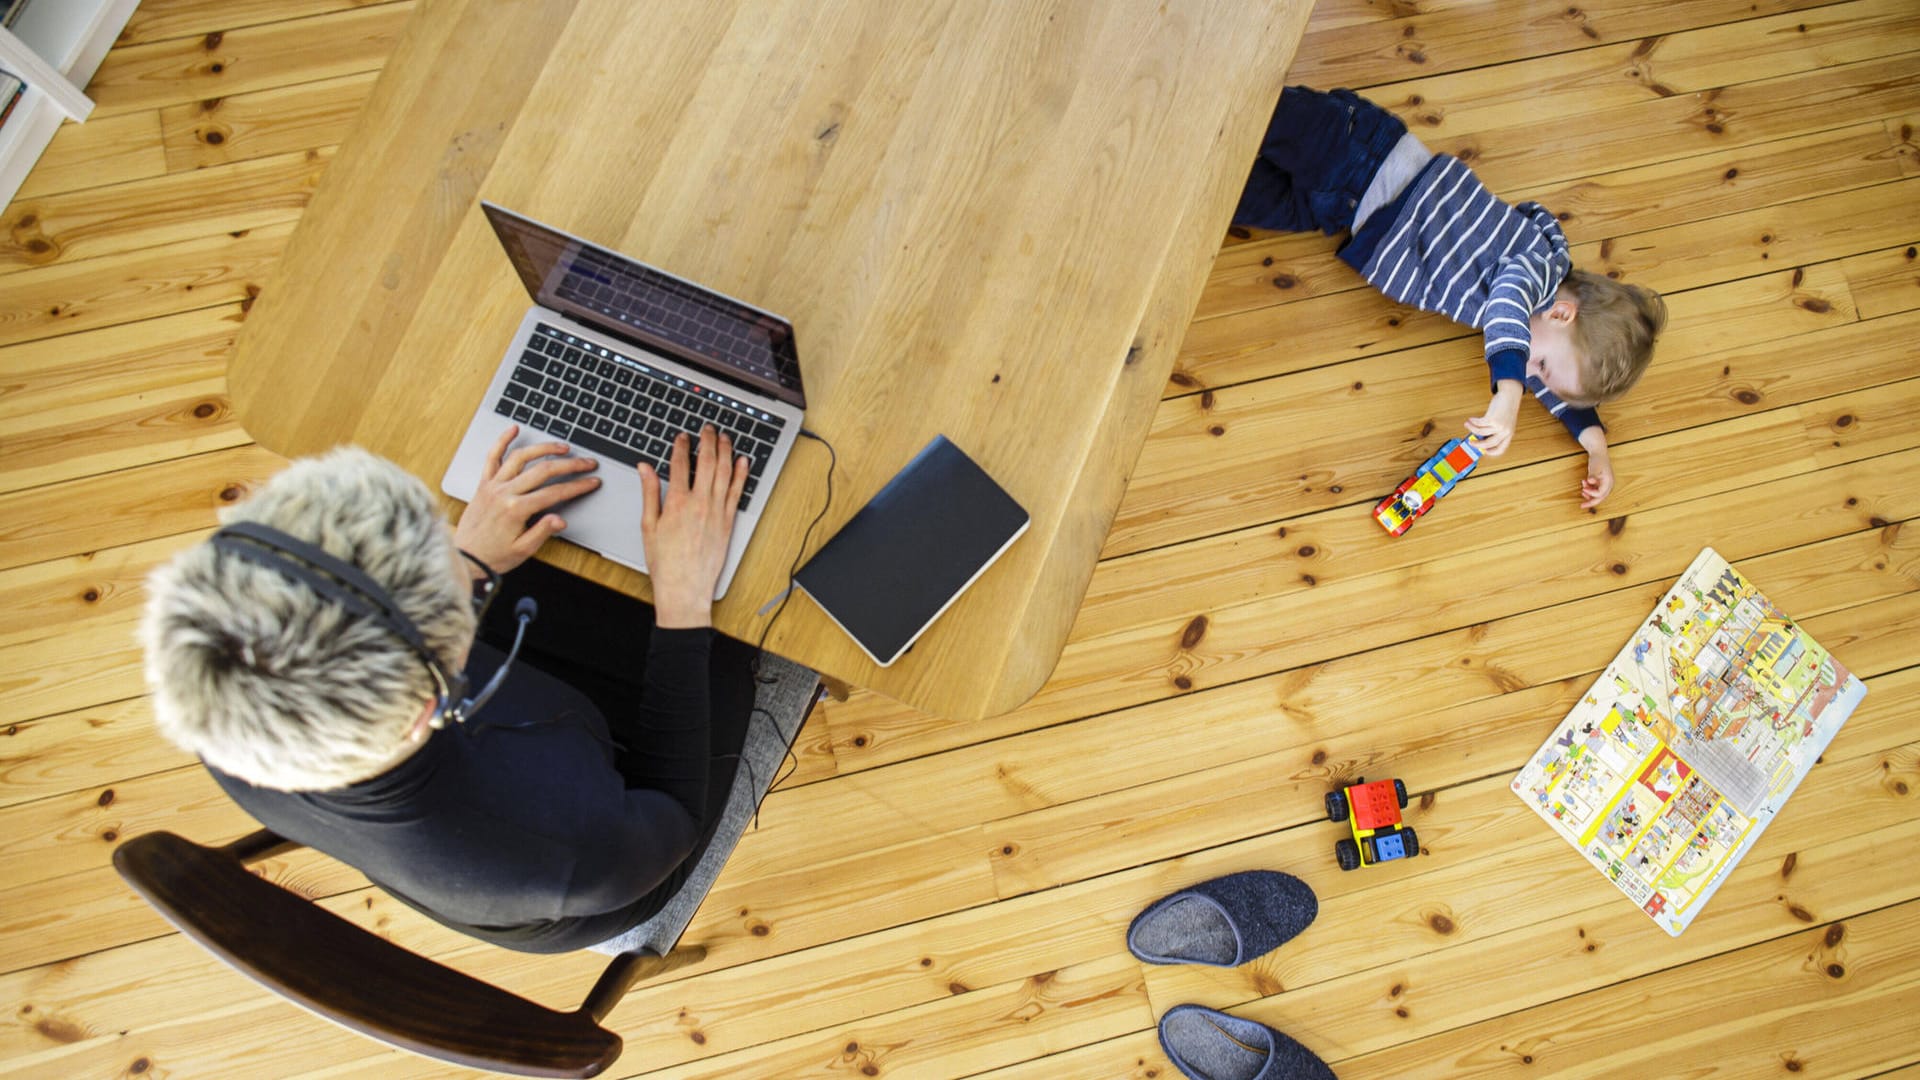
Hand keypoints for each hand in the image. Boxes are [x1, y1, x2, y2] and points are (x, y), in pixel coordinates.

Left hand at [452, 425, 600, 573]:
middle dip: (570, 465)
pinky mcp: (483, 484)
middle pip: (543, 471)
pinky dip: (502, 441)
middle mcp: (504, 493)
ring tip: (562, 447)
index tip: (592, 481)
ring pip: (521, 457)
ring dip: (543, 448)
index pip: (554, 493)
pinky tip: (513, 429)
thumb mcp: (523, 550)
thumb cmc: (494, 556)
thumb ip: (542, 532)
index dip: (578, 486)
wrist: (465, 558)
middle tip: (587, 462)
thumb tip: (560, 519)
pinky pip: (492, 457)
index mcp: (516, 510)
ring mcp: (493, 485)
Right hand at [640, 425, 749, 627]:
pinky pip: (737, 492)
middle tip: (707, 429)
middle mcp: (700, 503)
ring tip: (725, 437)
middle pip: (706, 462)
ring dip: (726, 451)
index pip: (679, 464)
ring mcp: (717, 512)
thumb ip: (649, 493)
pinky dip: (741, 474)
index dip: (681, 446)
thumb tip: (645, 469)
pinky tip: (743, 461)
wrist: (685, 587)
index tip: (682, 437)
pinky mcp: (729, 522)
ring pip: (725, 473)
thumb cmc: (665, 561)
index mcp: (677, 502)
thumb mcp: (648, 525)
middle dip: (707, 441)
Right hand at [1465, 381, 1522, 455]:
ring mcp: (1499, 426)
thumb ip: (1496, 431)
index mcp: (1509, 435)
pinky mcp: (1492, 419)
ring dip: (1471, 429)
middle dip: (1477, 444)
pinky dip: (1472, 422)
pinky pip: (1479, 424)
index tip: (1483, 451)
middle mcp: (1505, 432)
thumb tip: (1480, 437)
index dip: (1491, 452)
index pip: (1501, 449)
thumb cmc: (1506, 409)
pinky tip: (1471, 419)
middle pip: (1488, 443)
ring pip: (1480, 432)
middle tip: (1470, 442)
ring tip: (1467, 425)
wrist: (1510, 396)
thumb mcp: (1505, 423)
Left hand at [1578, 427, 1613, 509]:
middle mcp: (1608, 484)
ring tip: (1582, 488)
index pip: (1601, 493)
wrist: (1599, 452)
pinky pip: (1595, 490)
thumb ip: (1593, 475)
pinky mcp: (1601, 482)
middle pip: (1600, 497)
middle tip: (1582, 506)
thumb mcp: (1594, 467)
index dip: (1591, 493)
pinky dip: (1589, 489)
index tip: (1584, 489)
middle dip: (1591, 502)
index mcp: (1609, 481)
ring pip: (1597, 495)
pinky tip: (1584, 483)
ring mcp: (1605, 484)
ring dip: (1589, 494)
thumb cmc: (1598, 459)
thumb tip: (1591, 481)